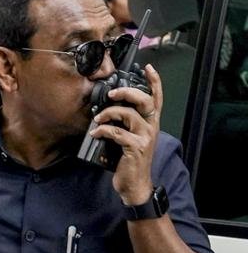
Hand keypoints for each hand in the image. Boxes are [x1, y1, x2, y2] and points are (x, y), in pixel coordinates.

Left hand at [89, 64, 161, 205]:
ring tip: (98, 119)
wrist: (135, 184)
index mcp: (150, 122)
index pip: (156, 98)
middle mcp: (151, 127)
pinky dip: (103, 131)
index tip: (148, 67)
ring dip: (109, 113)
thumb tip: (106, 109)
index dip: (154, 82)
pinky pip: (117, 133)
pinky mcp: (135, 148)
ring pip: (129, 115)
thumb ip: (124, 123)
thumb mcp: (129, 137)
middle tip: (112, 93)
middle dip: (127, 92)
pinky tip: (95, 134)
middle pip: (145, 101)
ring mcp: (144, 138)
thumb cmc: (129, 159)